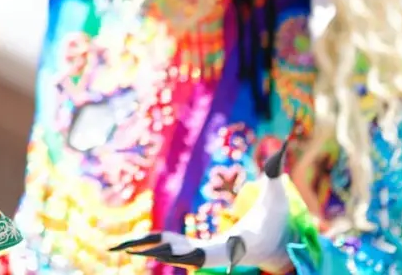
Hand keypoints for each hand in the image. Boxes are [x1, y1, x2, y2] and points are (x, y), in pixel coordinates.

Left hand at [111, 143, 295, 273]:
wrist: (277, 246)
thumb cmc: (275, 221)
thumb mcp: (277, 197)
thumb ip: (276, 172)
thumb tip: (283, 144)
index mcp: (232, 245)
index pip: (208, 252)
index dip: (188, 252)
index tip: (171, 254)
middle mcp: (215, 254)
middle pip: (181, 257)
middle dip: (157, 251)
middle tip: (129, 247)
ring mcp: (206, 255)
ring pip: (172, 255)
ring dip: (148, 250)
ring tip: (119, 247)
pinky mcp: (200, 251)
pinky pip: (173, 250)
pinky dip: (155, 246)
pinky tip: (134, 243)